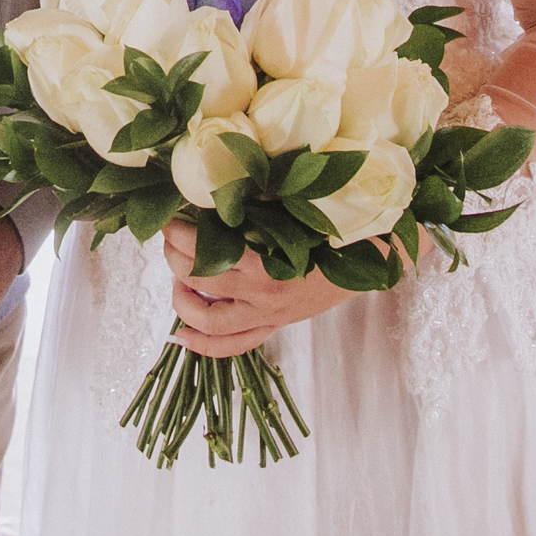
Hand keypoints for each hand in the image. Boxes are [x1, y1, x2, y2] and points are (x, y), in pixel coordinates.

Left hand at [162, 218, 357, 356]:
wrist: (367, 260)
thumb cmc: (330, 230)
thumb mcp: (291, 213)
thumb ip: (256, 208)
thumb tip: (215, 189)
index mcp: (265, 264)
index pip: (206, 251)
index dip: (179, 234)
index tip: (169, 218)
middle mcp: (262, 295)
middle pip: (200, 282)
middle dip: (176, 259)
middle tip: (169, 240)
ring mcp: (267, 315)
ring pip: (210, 322)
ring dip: (183, 302)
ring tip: (175, 283)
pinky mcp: (273, 325)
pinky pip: (234, 346)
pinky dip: (204, 345)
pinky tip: (180, 337)